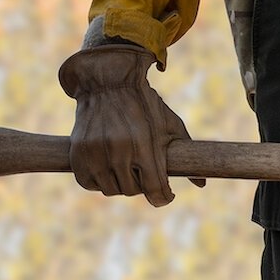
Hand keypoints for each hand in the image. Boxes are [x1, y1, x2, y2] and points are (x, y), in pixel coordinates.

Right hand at [58, 43, 202, 206]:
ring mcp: (95, 153)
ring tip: (124, 170)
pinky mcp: (78, 152)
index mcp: (144, 145)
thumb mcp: (169, 124)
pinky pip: (88, 183)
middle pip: (132, 191)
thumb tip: (202, 183)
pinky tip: (106, 169)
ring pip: (111, 189)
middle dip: (141, 186)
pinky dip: (98, 181)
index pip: (154, 189)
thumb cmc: (144, 103)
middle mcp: (118, 151)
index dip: (163, 197)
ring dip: (120, 184)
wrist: (108, 82)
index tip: (166, 194)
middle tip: (142, 174)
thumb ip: (185, 153)